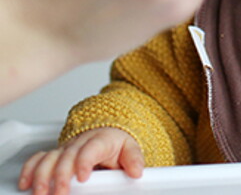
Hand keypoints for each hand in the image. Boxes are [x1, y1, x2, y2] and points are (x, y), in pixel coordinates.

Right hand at [18, 128, 142, 194]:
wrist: (106, 129)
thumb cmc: (115, 142)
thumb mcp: (129, 147)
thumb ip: (133, 158)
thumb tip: (137, 171)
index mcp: (100, 140)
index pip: (91, 148)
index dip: (84, 161)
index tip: (83, 176)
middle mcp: (79, 143)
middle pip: (66, 156)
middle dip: (61, 176)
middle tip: (61, 193)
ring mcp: (66, 149)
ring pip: (49, 158)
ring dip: (42, 176)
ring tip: (42, 193)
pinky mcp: (55, 154)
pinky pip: (38, 159)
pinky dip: (30, 170)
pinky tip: (27, 184)